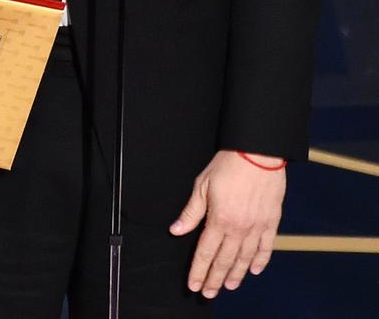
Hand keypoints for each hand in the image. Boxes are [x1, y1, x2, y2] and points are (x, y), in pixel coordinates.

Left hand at [169, 149, 285, 298]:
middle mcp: (238, 228)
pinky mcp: (271, 221)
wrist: (258, 153)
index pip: (206, 252)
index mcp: (219, 220)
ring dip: (237, 275)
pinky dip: (261, 261)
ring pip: (245, 259)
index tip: (194, 285)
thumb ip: (191, 212)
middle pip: (224, 261)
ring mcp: (257, 227)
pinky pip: (266, 248)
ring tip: (229, 286)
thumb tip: (176, 230)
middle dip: (215, 279)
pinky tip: (255, 270)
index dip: (199, 271)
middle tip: (209, 293)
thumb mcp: (202, 185)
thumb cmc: (228, 165)